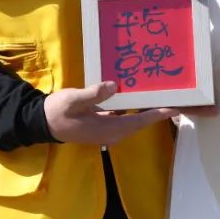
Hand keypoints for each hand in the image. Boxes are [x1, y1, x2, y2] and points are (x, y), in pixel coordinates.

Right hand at [43, 81, 176, 144]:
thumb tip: (112, 85)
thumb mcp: (74, 99)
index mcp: (108, 128)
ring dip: (147, 108)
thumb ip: (93, 93)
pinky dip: (134, 108)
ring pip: (134, 119)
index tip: (176, 107)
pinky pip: (125, 117)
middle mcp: (112, 132)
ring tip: (162, 94)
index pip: (140, 121)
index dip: (158, 114)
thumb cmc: (58, 111)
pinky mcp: (104, 124)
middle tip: (176, 96)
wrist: (43, 122)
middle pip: (141, 122)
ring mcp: (109, 130)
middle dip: (158, 111)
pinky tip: (138, 95)